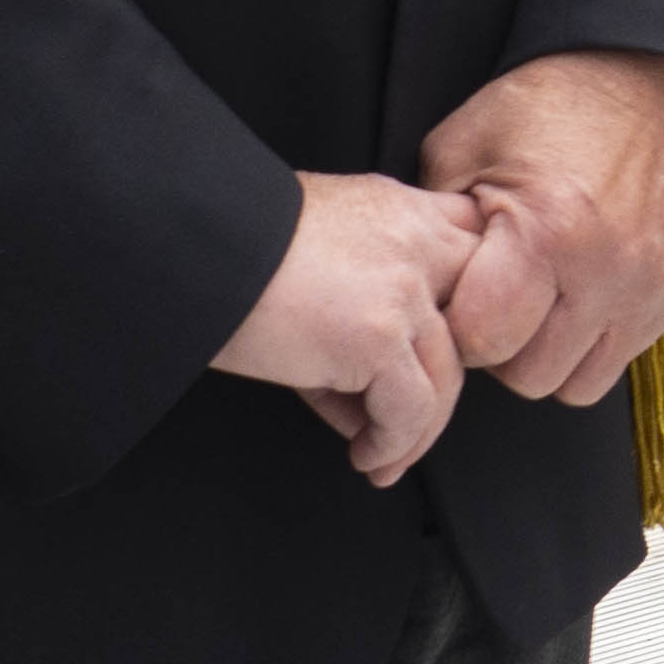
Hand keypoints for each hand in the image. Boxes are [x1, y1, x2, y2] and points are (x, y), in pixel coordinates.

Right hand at [218, 165, 469, 489]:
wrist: (182, 244)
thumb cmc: (227, 250)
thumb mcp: (313, 249)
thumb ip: (363, 296)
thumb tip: (374, 394)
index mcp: (401, 207)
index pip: (476, 250)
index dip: (471, 306)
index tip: (446, 352)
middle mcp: (416, 239)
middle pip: (481, 317)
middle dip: (458, 372)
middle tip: (421, 414)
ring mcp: (404, 287)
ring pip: (447, 376)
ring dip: (417, 430)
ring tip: (382, 455)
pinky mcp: (379, 335)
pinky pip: (412, 410)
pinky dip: (391, 443)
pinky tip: (366, 456)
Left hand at [416, 47, 663, 406]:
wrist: (638, 77)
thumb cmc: (545, 107)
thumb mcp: (461, 146)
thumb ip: (436, 230)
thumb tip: (424, 295)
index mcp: (546, 230)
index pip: (483, 342)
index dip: (458, 326)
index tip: (459, 295)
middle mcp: (606, 269)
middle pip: (530, 376)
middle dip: (503, 348)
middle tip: (497, 301)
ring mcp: (648, 285)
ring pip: (578, 385)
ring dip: (550, 356)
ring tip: (538, 306)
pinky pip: (622, 360)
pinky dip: (592, 342)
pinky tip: (577, 297)